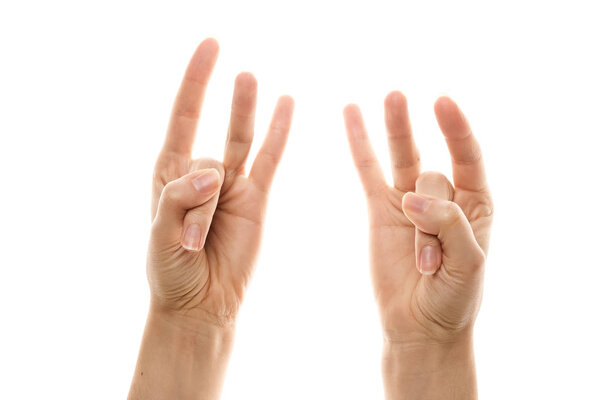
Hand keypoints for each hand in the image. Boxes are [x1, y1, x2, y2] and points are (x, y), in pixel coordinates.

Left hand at [148, 38, 293, 327]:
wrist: (201, 302)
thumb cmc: (172, 270)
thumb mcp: (161, 235)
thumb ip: (180, 200)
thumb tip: (215, 173)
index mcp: (171, 176)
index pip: (183, 118)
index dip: (194, 82)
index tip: (209, 47)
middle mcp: (201, 174)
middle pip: (208, 144)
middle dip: (211, 109)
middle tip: (215, 49)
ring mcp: (232, 184)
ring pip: (240, 140)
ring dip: (244, 109)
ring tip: (247, 79)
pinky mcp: (257, 198)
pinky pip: (269, 159)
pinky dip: (278, 133)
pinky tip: (286, 105)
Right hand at [343, 92, 492, 344]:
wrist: (420, 325)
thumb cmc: (453, 297)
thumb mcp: (467, 264)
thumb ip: (447, 225)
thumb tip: (410, 199)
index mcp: (475, 206)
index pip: (468, 157)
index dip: (457, 129)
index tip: (443, 102)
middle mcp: (443, 197)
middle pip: (432, 177)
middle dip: (426, 214)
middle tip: (418, 233)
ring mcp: (408, 200)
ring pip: (403, 156)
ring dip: (398, 126)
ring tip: (395, 96)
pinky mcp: (380, 209)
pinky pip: (368, 171)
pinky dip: (360, 143)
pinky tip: (351, 112)